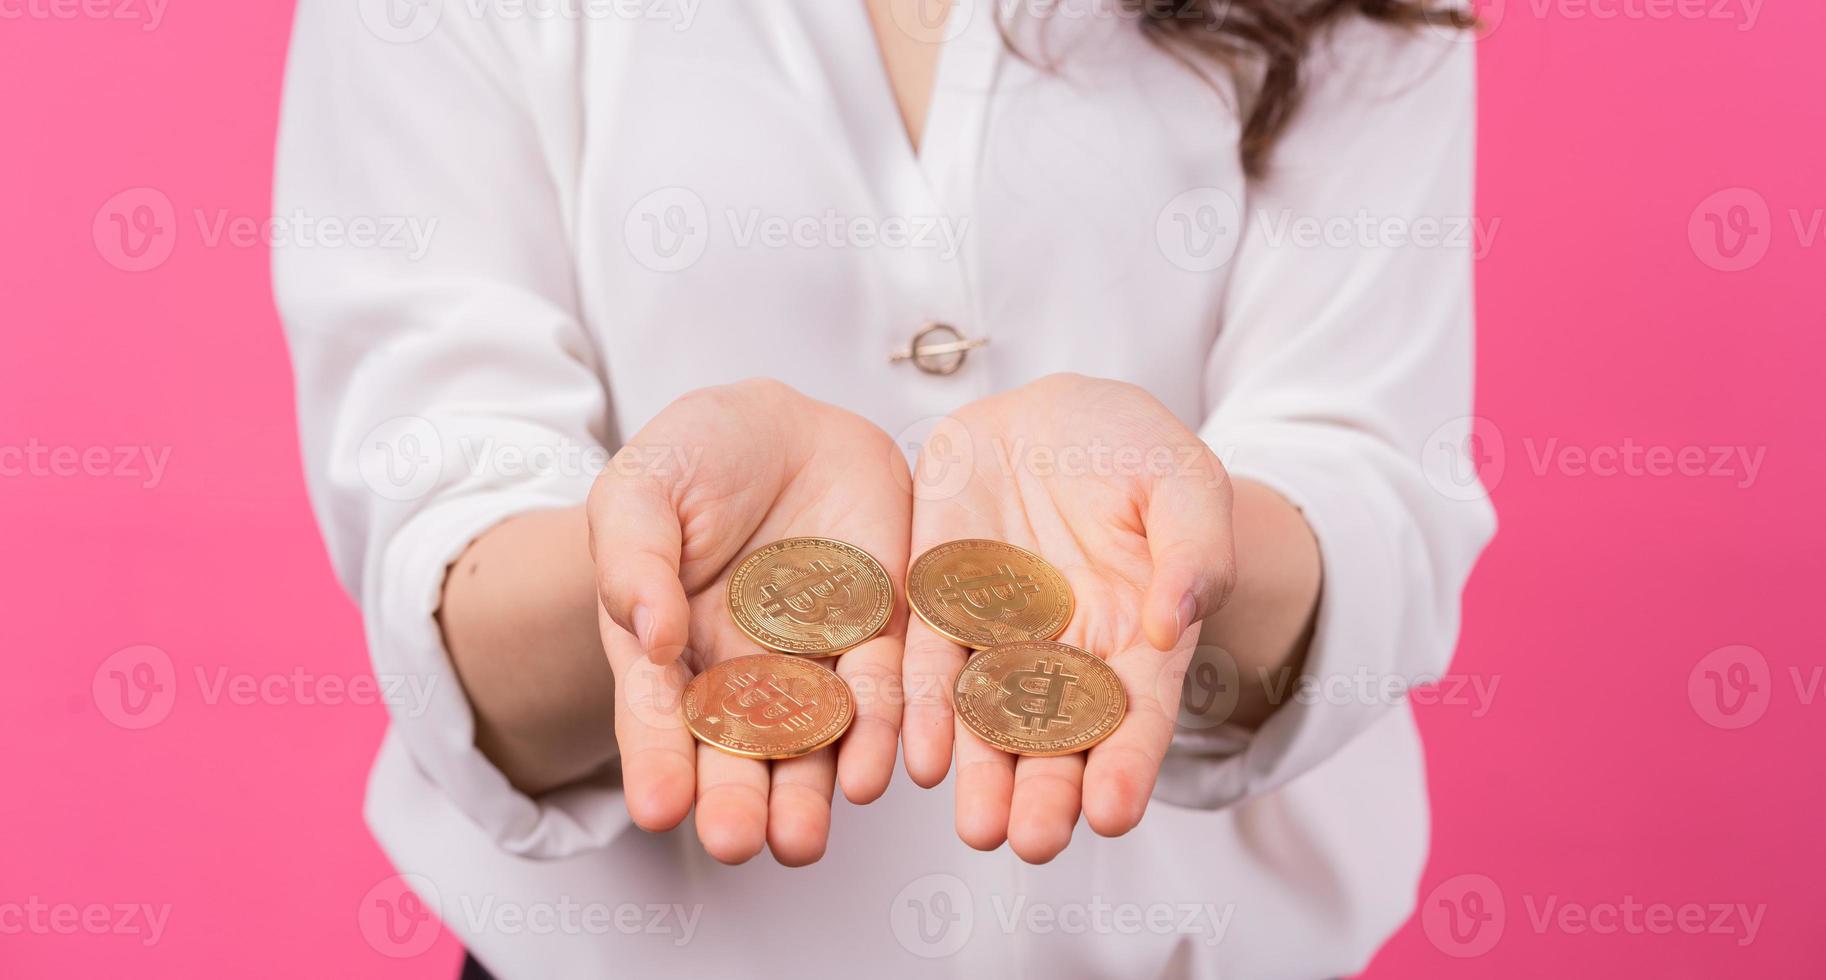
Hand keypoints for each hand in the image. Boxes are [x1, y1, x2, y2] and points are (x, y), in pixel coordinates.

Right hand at [588, 379, 909, 865]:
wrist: (783, 428)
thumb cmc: (693, 460)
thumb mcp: (641, 489)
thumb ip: (633, 556)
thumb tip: (650, 632)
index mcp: (668, 650)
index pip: (659, 716)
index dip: (657, 763)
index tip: (659, 807)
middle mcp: (741, 673)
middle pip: (738, 752)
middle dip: (738, 802)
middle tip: (738, 841)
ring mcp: (813, 662)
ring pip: (815, 742)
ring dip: (812, 793)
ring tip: (803, 838)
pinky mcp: (880, 635)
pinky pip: (887, 691)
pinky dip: (885, 733)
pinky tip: (883, 771)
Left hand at [901, 373, 1234, 862]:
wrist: (1055, 416)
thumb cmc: (1136, 453)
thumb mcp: (1185, 483)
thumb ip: (1192, 551)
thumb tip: (1172, 619)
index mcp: (1138, 639)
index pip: (1136, 716)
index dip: (1126, 765)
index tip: (1112, 813)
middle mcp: (1065, 654)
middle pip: (1056, 738)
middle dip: (1045, 793)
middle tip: (1033, 840)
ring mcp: (997, 634)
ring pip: (985, 718)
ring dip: (980, 775)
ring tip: (978, 827)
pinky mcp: (937, 602)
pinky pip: (924, 663)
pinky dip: (921, 711)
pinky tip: (919, 755)